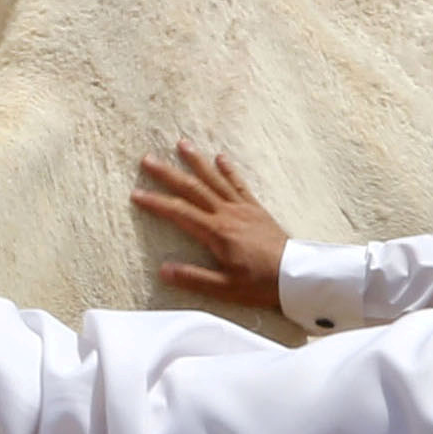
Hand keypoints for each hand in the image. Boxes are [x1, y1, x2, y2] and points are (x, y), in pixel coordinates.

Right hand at [133, 142, 289, 313]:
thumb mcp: (225, 289)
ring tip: (181, 144)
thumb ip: (194, 278)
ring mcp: (242, 209)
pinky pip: (239, 184)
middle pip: (193, 189)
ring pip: (214, 180)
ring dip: (196, 161)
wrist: (296, 275)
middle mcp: (227, 214)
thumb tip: (163, 270)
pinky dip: (228, 170)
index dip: (156, 202)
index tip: (136, 193)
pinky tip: (219, 158)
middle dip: (168, 173)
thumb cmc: (261, 284)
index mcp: (216, 233)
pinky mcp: (255, 209)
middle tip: (147, 159)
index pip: (179, 213)